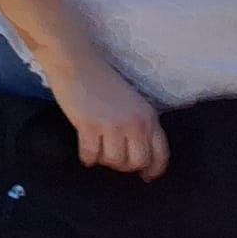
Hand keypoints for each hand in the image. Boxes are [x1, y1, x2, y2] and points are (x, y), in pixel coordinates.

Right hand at [47, 58, 169, 180]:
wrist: (76, 62)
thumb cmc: (101, 80)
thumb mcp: (132, 102)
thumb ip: (139, 125)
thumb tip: (138, 154)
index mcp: (149, 116)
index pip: (160, 154)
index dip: (153, 169)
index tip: (145, 176)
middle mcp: (135, 123)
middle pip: (136, 162)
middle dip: (123, 165)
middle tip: (111, 157)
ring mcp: (113, 125)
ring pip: (114, 161)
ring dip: (103, 160)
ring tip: (96, 149)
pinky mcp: (90, 126)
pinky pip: (91, 155)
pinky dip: (87, 156)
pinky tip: (84, 149)